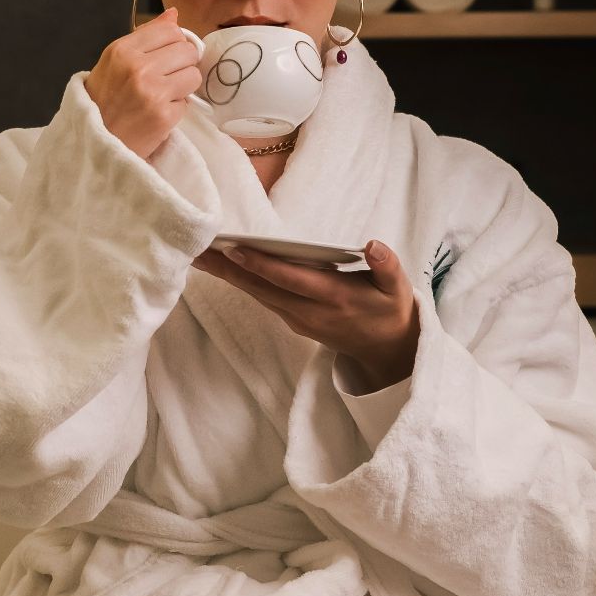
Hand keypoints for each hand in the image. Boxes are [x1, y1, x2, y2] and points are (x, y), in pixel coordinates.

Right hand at [84, 6, 204, 160]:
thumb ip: (145, 36)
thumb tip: (173, 13)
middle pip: (187, 50)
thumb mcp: (114, 61)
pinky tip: (159, 112)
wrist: (94, 142)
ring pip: (194, 75)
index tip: (166, 56)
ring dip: (183, 86)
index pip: (170, 30)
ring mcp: (152, 92)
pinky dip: (177, 108)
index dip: (174, 43)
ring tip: (164, 94)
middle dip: (182, 64)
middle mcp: (137, 67)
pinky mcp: (163, 116)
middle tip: (166, 78)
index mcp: (122, 50)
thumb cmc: (103, 100)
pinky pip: (188, 102)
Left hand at [193, 238, 419, 387]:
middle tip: (198, 251)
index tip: (234, 250)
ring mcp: (298, 319)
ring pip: (257, 294)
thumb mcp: (397, 288)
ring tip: (201, 255)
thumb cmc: (389, 309)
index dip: (262, 265)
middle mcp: (309, 311)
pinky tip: (223, 267)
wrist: (386, 349)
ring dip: (228, 276)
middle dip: (228, 270)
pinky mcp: (293, 320)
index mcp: (334, 298)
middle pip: (262, 288)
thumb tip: (373, 245)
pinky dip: (241, 282)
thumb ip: (387, 266)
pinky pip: (263, 298)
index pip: (291, 279)